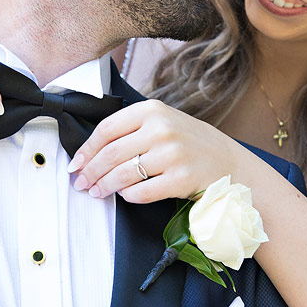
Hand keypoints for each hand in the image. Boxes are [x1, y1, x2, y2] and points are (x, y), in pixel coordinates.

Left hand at [69, 99, 243, 203]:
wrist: (229, 163)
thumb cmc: (190, 143)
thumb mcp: (164, 122)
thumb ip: (132, 130)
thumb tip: (91, 153)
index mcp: (153, 110)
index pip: (107, 129)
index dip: (86, 149)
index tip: (76, 164)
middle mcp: (162, 129)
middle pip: (111, 153)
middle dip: (91, 172)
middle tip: (81, 183)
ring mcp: (172, 154)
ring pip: (123, 174)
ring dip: (104, 186)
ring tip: (97, 192)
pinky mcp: (180, 179)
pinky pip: (141, 192)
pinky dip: (128, 196)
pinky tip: (125, 195)